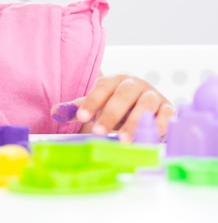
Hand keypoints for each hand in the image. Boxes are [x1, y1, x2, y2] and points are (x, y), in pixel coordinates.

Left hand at [52, 74, 174, 141]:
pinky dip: (159, 126)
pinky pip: (166, 115)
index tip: (80, 117)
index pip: (102, 87)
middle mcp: (135, 84)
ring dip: (134, 123)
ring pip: (146, 105)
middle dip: (111, 114)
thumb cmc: (115, 106)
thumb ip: (78, 109)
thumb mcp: (96, 106)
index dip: (91, 101)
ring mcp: (152, 95)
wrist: (142, 108)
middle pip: (123, 95)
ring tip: (124, 141)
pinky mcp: (167, 108)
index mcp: (115, 80)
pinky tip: (149, 138)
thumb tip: (55, 112)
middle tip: (98, 133)